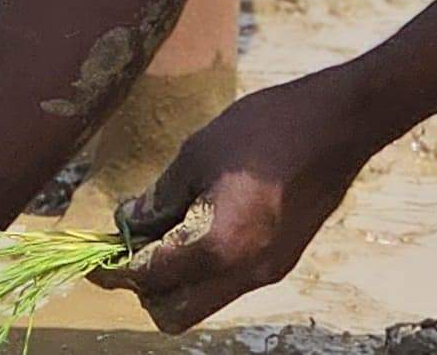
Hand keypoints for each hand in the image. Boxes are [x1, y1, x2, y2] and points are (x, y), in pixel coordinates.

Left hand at [97, 68, 393, 331]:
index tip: (95, 259)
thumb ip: (161, 196)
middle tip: (128, 252)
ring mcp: (269, 271)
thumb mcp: (199, 153)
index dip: (116, 270)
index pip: (152, 278)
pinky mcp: (284, 260)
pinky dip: (205, 269)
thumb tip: (130, 221)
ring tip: (161, 235)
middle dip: (145, 290)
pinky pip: (231, 283)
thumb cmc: (269, 128)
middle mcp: (247, 272)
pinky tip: (198, 226)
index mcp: (221, 247)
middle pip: (176, 313)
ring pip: (205, 301)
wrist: (340, 123)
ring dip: (176, 282)